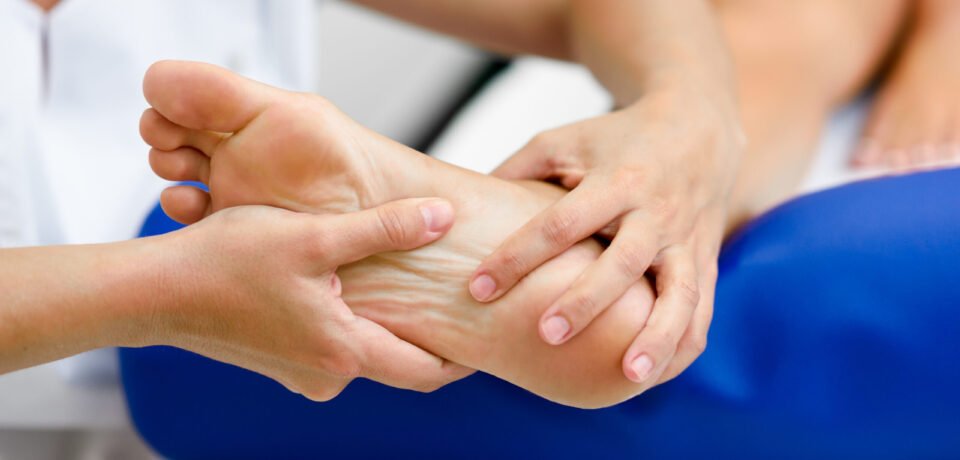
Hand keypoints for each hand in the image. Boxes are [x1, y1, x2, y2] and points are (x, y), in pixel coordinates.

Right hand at [154, 199, 472, 400]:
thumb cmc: (227, 262)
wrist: (154, 293)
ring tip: (405, 284)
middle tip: (453, 303)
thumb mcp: (315, 237)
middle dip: (429, 337)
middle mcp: (326, 376)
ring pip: (364, 352)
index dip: (462, 356)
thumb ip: (385, 229)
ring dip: (384, 324)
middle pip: (399, 363)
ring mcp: (300, 375)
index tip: (487, 331)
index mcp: (344, 352)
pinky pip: (332, 348)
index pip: (428, 370)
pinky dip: (349, 323)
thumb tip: (443, 218)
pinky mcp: (280, 363)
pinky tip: (346, 286)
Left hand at [469, 90, 743, 384]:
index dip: (518, 256)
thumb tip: (455, 210)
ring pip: (677, 293)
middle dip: (587, 300)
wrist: (699, 128)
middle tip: (546, 335)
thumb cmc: (614, 140)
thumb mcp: (564, 142)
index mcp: (614, 180)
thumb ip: (516, 173)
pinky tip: (654, 375)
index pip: (561, 223)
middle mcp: (655, 210)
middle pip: (623, 261)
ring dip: (655, 336)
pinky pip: (702, 309)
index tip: (478, 289)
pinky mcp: (705, 261)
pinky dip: (683, 344)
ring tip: (627, 375)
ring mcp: (687, 239)